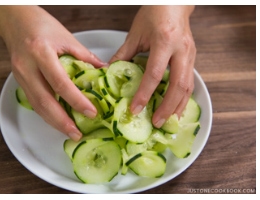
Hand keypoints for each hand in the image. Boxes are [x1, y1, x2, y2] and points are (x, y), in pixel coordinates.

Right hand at [0, 6, 106, 140]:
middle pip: (45, 101)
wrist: (14, 20)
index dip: (76, 100)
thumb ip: (84, 56)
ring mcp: (20, 76)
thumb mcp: (66, 36)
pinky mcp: (19, 80)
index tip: (91, 112)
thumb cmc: (40, 24)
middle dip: (62, 121)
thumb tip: (103, 71)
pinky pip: (33, 101)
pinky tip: (57, 120)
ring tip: (69, 132)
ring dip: (53, 122)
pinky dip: (46, 113)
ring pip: (37, 105)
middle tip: (77, 133)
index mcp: (40, 53)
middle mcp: (27, 67)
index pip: (60, 83)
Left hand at [110, 5, 195, 127]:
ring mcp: (190, 54)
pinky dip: (182, 98)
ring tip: (167, 122)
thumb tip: (108, 73)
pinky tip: (175, 108)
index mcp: (164, 42)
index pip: (154, 74)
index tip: (135, 109)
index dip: (144, 94)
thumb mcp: (135, 34)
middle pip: (178, 85)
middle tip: (156, 122)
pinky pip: (190, 82)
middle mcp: (181, 50)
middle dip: (167, 107)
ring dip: (178, 106)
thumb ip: (123, 55)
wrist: (174, 3)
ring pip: (188, 86)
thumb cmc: (154, 14)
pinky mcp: (193, 58)